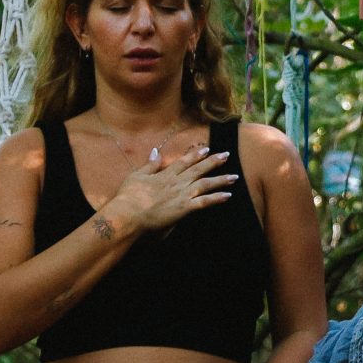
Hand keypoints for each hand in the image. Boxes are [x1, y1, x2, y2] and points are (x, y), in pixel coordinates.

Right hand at [101, 145, 237, 236]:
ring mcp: (181, 194)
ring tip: (234, 177)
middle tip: (226, 155)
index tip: (206, 149)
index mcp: (165, 174)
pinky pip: (204, 202)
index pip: (184, 162)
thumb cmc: (129, 196)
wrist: (128, 213)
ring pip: (205, 184)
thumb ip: (150, 164)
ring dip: (220, 180)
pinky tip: (228, 195)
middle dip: (213, 162)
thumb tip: (156, 151)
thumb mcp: (136, 175)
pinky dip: (216, 198)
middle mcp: (177, 182)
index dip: (196, 155)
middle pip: (198, 170)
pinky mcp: (184, 208)